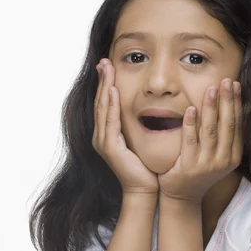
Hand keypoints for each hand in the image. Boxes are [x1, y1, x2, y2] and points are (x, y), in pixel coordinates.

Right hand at [93, 58, 158, 194]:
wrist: (145, 189)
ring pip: (103, 109)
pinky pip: (110, 122)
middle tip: (104, 61)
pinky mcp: (110, 148)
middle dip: (102, 80)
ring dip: (104, 87)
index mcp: (107, 134)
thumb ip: (138, 124)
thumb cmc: (146, 166)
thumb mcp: (141, 139)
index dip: (105, 84)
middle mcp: (101, 136)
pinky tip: (112, 91)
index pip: (105, 103)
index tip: (108, 65)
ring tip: (106, 69)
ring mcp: (103, 142)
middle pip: (100, 102)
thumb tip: (150, 106)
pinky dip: (110, 106)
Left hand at [158, 78, 242, 202]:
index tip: (236, 84)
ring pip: (211, 130)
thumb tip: (228, 108)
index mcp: (233, 157)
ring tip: (211, 89)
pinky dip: (191, 124)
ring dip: (211, 108)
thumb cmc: (199, 173)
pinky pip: (190, 140)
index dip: (237, 103)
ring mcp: (206, 164)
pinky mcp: (189, 166)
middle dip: (227, 100)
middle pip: (227, 124)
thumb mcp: (217, 158)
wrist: (182, 198)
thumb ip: (223, 139)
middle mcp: (223, 160)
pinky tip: (191, 109)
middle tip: (227, 80)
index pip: (238, 125)